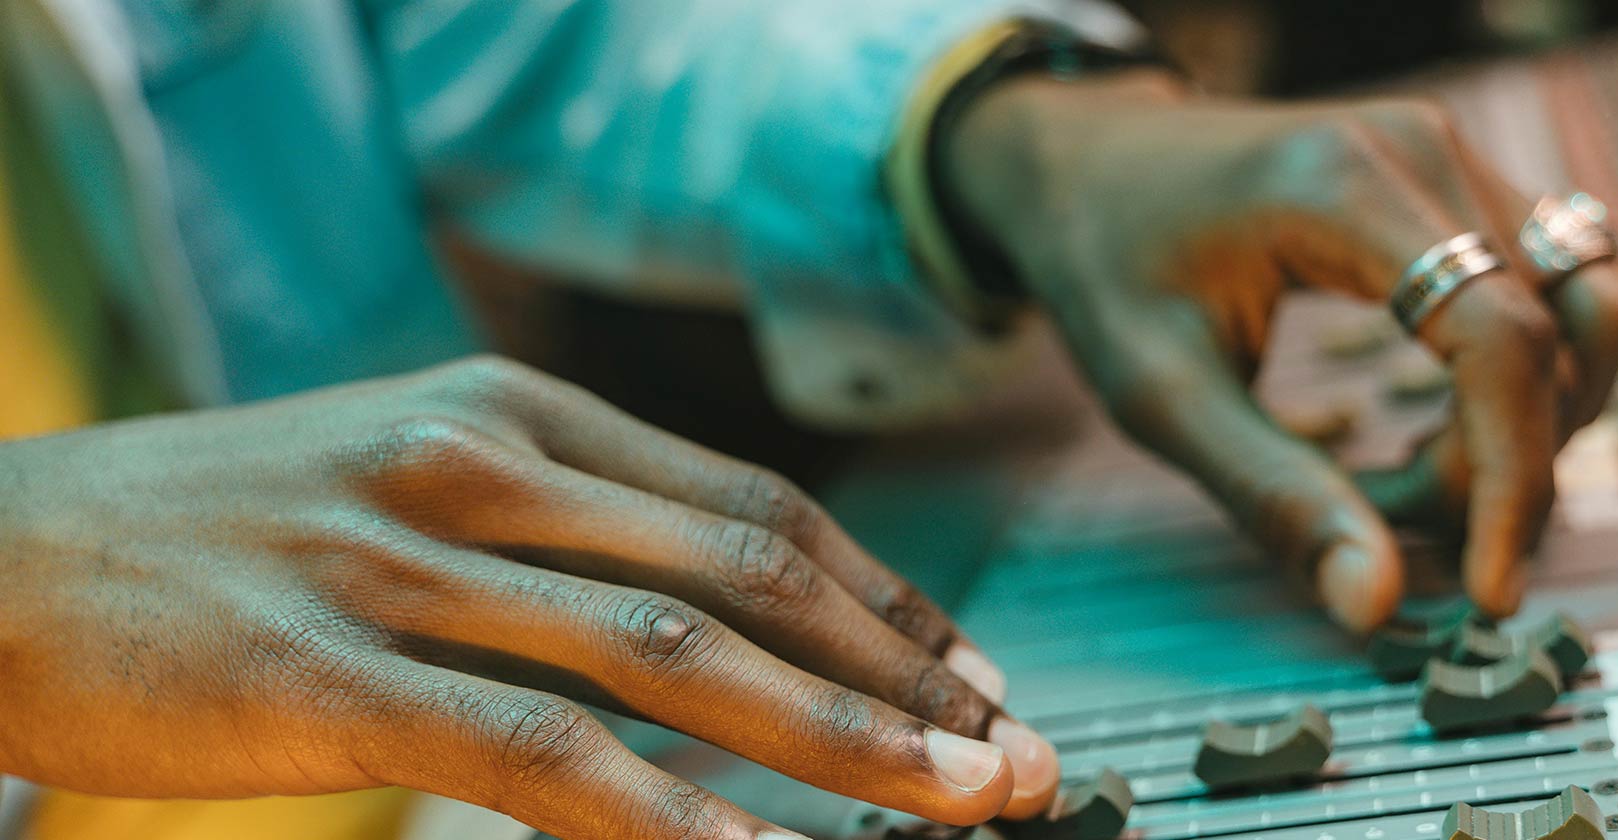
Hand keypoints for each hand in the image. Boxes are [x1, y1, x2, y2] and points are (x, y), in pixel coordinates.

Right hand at [0, 356, 1059, 837]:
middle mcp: (485, 466)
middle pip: (752, 574)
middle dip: (905, 675)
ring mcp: (410, 564)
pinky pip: (540, 754)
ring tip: (950, 804)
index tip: (974, 676)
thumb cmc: (221, 528)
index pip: (756, 507)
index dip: (889, 598)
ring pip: (675, 655)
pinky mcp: (335, 672)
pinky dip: (669, 816)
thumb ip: (558, 532)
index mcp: (516, 414)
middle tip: (1015, 758)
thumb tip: (708, 615)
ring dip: (834, 739)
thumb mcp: (411, 479)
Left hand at [947, 72, 1617, 628]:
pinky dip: (1520, 387)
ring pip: (1585, 312)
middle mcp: (1423, 151)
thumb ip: (1270, 494)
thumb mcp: (1159, 393)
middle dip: (1506, 463)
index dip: (1513, 477)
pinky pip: (1552, 297)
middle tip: (1388, 517)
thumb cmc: (1107, 261)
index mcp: (1343, 184)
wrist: (1087, 161)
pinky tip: (1426, 431)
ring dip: (1528, 424)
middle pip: (1562, 330)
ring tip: (1401, 475)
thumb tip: (1375, 603)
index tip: (1488, 590)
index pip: (1499, 335)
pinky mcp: (1463, 189)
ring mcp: (1453, 160)